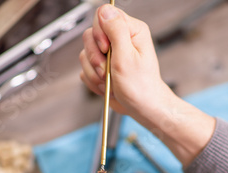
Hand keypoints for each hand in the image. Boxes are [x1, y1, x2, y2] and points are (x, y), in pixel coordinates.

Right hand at [79, 4, 175, 118]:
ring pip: (85, 54)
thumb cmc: (141, 87)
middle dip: (95, 57)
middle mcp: (120, 39)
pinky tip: (106, 86)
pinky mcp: (102, 67)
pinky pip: (86, 69)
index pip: (104, 15)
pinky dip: (93, 80)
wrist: (141, 107)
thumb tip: (105, 11)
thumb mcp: (127, 56)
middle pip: (90, 36)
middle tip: (106, 70)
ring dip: (94, 72)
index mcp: (131, 31)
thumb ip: (116, 30)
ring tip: (109, 81)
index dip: (100, 33)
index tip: (106, 50)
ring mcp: (110, 54)